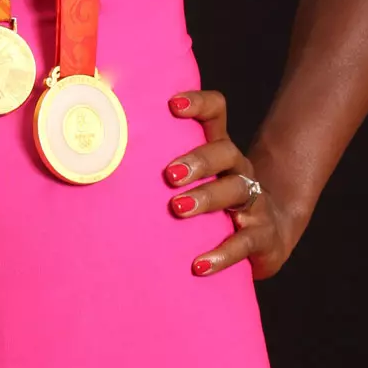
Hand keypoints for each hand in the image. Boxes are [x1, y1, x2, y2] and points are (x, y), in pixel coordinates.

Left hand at [165, 89, 297, 279]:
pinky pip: (245, 242)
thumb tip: (98, 159)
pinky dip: (222, 253)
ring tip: (178, 208)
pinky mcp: (263, 236)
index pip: (216, 111)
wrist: (269, 235)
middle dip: (198, 160)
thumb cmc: (213, 201)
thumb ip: (159, 165)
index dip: (199, 102)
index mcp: (219, 148)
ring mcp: (255, 201)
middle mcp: (238, 169)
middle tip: (169, 174)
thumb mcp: (193, 179)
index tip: (173, 104)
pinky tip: (199, 264)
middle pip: (225, 151)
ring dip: (206, 198)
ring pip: (237, 189)